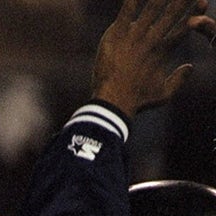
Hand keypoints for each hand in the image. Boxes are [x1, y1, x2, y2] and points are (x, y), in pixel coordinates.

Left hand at [92, 0, 215, 116]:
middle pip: (171, 14)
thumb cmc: (137, 101)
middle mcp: (152, 40)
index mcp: (163, 51)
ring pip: (152, 9)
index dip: (194, 13)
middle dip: (181, 0)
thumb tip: (190, 67)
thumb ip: (178, 80)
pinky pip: (125, 14)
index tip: (203, 2)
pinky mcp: (116, 36)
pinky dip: (131, 2)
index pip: (183, 27)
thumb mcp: (163, 94)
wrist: (114, 102)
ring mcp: (134, 37)